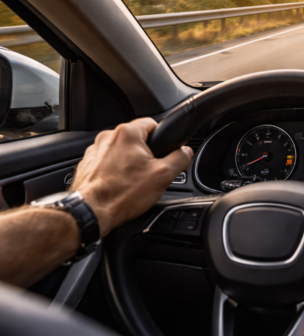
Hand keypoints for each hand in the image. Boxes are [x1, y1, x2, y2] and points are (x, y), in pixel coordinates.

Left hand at [70, 118, 192, 236]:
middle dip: (145, 153)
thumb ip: (180, 158)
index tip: (163, 152)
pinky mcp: (87, 164)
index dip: (162, 138)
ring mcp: (94, 150)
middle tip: (149, 172)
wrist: (91, 212)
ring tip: (132, 181)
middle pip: (136, 138)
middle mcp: (108, 137)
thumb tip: (186, 152)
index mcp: (127, 133)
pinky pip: (106, 161)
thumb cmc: (122, 194)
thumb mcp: (163, 176)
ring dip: (128, 162)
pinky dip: (114, 170)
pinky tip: (119, 185)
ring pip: (121, 150)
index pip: (152, 123)